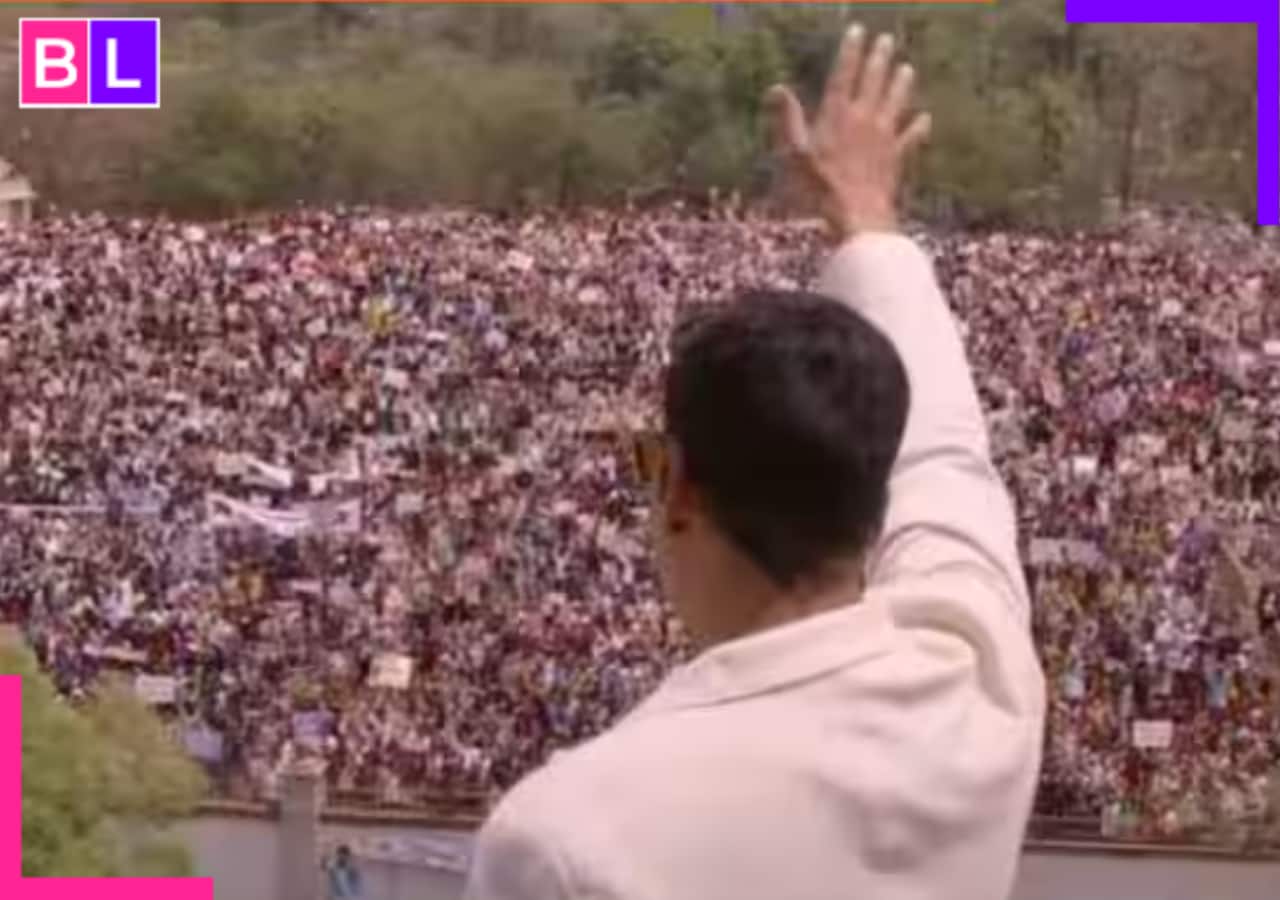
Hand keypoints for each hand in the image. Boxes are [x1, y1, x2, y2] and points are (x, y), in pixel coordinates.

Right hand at [766, 25, 930, 238]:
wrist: (857, 212)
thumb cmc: (820, 185)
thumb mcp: (795, 152)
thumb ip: (788, 118)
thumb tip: (777, 88)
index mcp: (837, 114)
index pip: (845, 74)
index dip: (851, 51)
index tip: (858, 30)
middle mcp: (864, 118)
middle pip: (874, 81)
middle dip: (880, 58)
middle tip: (886, 40)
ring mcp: (884, 136)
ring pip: (896, 102)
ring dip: (902, 84)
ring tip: (907, 69)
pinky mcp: (897, 156)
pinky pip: (911, 137)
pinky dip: (919, 127)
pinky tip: (924, 119)